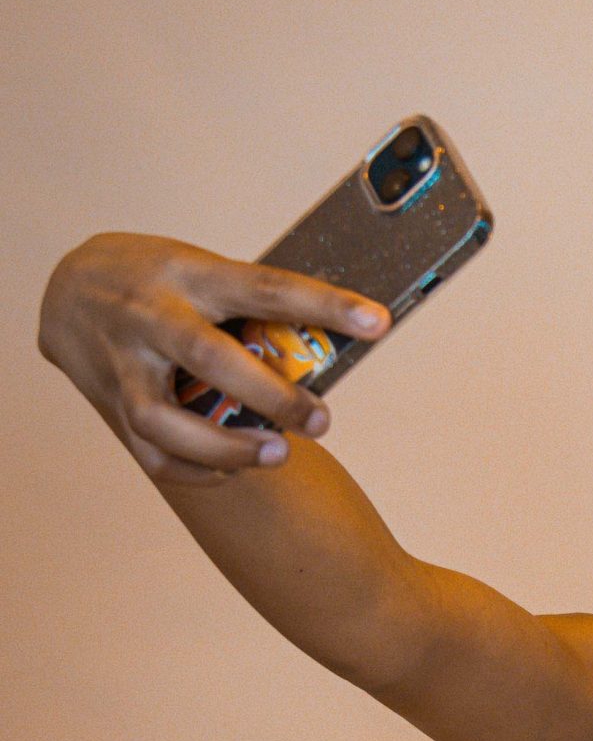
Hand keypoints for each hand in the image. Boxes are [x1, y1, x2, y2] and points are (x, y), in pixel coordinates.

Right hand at [37, 233, 388, 490]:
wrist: (68, 287)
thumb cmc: (154, 278)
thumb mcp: (201, 270)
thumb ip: (250, 308)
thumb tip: (327, 344)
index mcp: (189, 274)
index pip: (264, 287)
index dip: (323, 304)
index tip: (376, 321)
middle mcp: (151, 316)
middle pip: (209, 358)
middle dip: (271, 396)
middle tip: (320, 421)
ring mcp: (125, 363)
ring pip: (165, 420)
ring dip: (226, 447)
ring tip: (277, 455)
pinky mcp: (110, 403)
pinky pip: (153, 453)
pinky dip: (197, 470)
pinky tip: (232, 469)